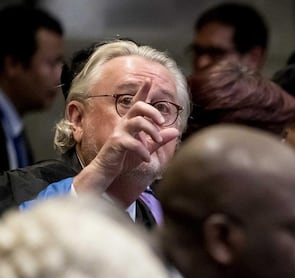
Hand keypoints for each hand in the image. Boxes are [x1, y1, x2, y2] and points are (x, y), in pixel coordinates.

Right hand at [73, 79, 179, 194]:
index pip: (137, 103)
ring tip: (157, 141)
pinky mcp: (117, 143)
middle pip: (138, 107)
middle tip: (162, 122)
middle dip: (152, 111)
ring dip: (151, 131)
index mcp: (131, 122)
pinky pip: (132, 143)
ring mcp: (120, 132)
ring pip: (137, 122)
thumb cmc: (126, 157)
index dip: (142, 91)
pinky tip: (146, 159)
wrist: (109, 170)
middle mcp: (125, 124)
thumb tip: (176, 131)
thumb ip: (160, 140)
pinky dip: (142, 151)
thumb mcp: (147, 148)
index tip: (149, 79)